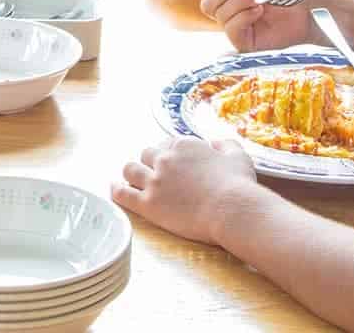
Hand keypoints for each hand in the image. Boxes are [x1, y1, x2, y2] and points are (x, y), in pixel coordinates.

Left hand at [112, 136, 258, 244]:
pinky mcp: (148, 204)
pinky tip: (114, 189)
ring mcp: (154, 181)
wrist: (231, 210)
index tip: (173, 163)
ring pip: (130, 169)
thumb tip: (215, 143)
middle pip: (146, 154)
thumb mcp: (237, 155)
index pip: (166, 144)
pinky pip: (123, 193)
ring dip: (132, 172)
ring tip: (133, 179)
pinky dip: (116, 190)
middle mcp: (165, 159)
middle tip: (155, 173)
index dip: (169, 153)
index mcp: (183, 145)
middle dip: (150, 162)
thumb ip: (225, 145)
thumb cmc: (238, 185)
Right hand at [196, 0, 314, 51]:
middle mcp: (228, 11)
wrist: (305, 9)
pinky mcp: (243, 42)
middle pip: (206, 3)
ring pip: (218, 15)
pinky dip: (244, 16)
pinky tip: (259, 12)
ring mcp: (235, 28)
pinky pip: (230, 29)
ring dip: (239, 2)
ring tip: (259, 0)